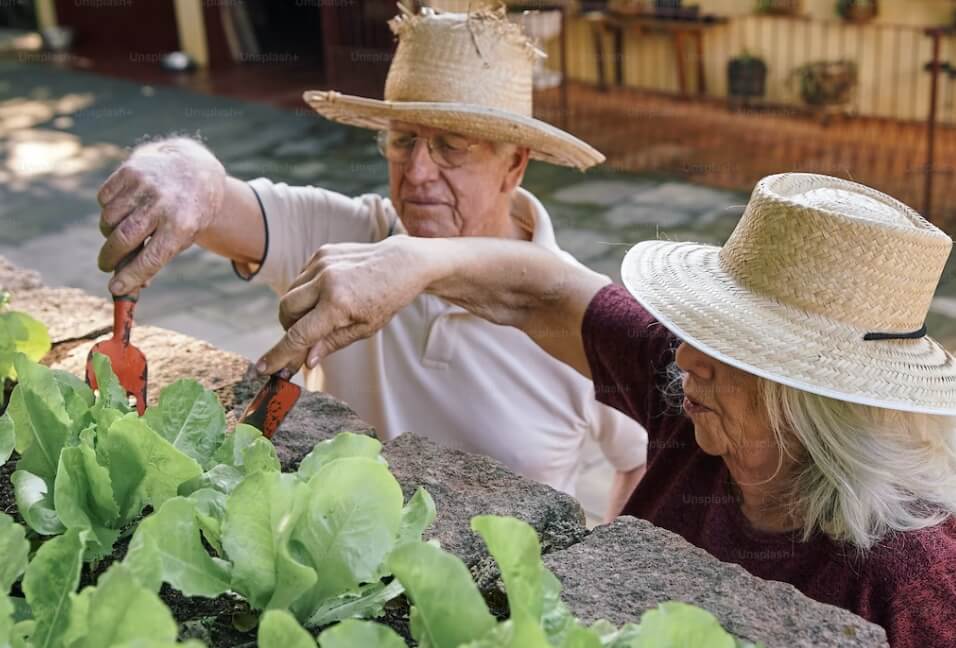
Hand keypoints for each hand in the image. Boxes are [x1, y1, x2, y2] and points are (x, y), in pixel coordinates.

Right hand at [97, 138, 225, 294]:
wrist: (193, 169)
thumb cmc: (186, 213)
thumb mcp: (182, 237)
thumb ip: (156, 259)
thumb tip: (127, 286)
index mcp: (182, 225)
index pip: (151, 258)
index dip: (131, 276)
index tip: (115, 289)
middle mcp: (162, 204)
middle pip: (123, 239)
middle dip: (110, 258)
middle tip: (106, 266)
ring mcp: (144, 185)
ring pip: (109, 220)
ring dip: (109, 232)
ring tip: (124, 232)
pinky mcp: (129, 171)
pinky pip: (104, 199)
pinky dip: (108, 209)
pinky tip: (125, 208)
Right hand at [256, 236, 439, 374]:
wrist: (402, 263)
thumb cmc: (386, 300)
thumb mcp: (364, 329)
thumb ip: (331, 343)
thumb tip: (305, 361)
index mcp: (338, 304)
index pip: (299, 335)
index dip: (279, 354)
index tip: (262, 367)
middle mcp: (326, 281)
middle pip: (285, 311)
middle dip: (289, 327)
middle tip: (304, 338)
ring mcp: (322, 263)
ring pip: (290, 293)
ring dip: (297, 310)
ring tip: (320, 315)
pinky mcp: (322, 252)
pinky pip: (301, 278)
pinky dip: (307, 291)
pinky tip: (328, 294)